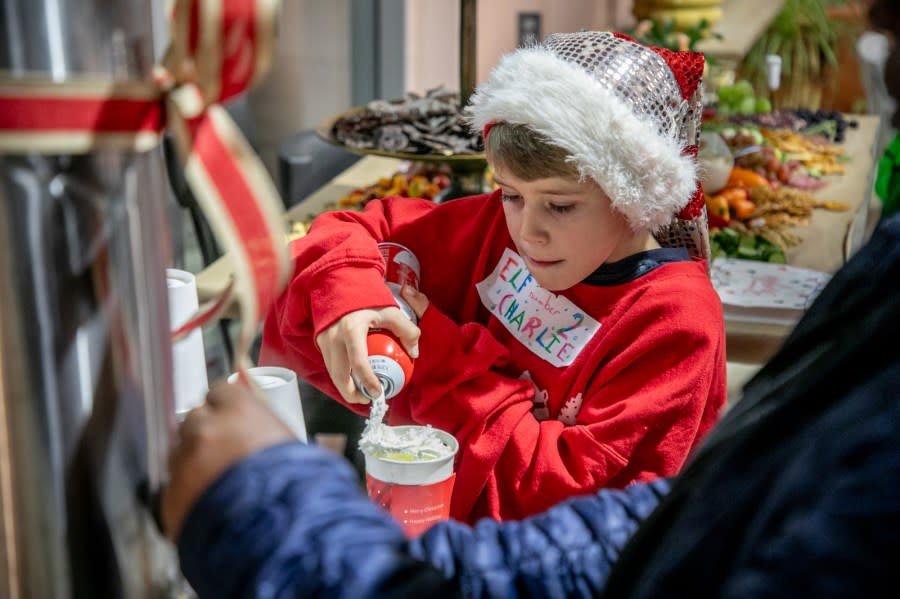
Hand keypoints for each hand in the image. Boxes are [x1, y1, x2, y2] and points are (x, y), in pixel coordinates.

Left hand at [161, 381, 293, 540]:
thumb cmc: (295, 489)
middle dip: (206, 430)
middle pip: (195, 417)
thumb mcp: (292, 446)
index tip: (229, 412)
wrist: (275, 534)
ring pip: (179, 450)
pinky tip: (208, 503)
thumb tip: (263, 430)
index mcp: (239, 411)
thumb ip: (268, 431)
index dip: (225, 403)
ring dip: (193, 459)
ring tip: (216, 481)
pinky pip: (173, 485)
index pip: (220, 390)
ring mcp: (184, 462)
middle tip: (223, 449)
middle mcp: (206, 430)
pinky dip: (186, 491)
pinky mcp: (170, 496)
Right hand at [315, 287, 425, 403]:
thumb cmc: (367, 298)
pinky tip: (353, 379)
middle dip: (352, 394)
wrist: (340, 283)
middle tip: (368, 400)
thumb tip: (415, 353)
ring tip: (362, 394)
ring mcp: (324, 340)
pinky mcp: (320, 341)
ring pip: (332, 373)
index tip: (378, 393)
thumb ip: (406, 330)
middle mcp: (333, 337)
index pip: (358, 363)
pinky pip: (330, 364)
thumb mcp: (390, 310)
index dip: (367, 382)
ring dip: (345, 387)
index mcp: (351, 330)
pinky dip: (340, 376)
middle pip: (340, 376)